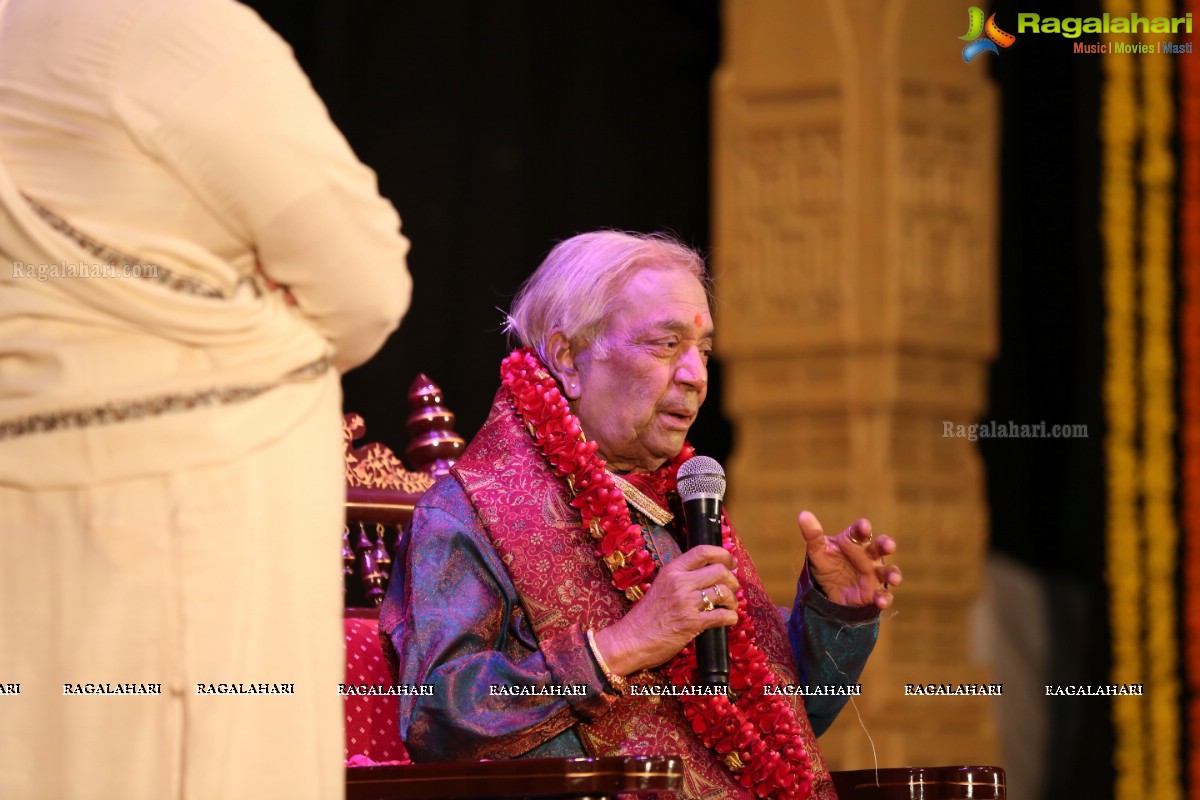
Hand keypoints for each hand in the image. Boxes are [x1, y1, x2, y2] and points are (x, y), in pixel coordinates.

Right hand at [593, 545, 738, 675]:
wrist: (630, 640)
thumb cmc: (645, 616)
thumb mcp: (660, 586)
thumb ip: (681, 578)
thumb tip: (709, 575)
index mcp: (671, 571)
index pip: (703, 551)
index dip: (723, 554)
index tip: (731, 562)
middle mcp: (680, 582)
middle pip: (720, 571)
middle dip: (732, 580)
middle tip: (732, 589)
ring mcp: (686, 602)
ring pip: (724, 592)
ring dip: (733, 600)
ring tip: (729, 606)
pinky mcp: (692, 623)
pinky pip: (723, 616)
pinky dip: (731, 618)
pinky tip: (728, 620)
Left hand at [798, 511, 900, 608]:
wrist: (828, 592)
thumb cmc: (827, 564)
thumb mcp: (817, 551)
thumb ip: (813, 534)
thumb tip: (803, 514)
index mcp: (854, 541)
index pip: (860, 531)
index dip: (863, 528)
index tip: (864, 527)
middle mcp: (868, 556)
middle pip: (880, 547)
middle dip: (886, 545)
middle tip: (889, 545)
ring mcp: (874, 574)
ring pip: (888, 571)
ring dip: (893, 574)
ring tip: (893, 580)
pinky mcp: (874, 593)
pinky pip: (884, 595)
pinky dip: (884, 598)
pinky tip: (879, 601)